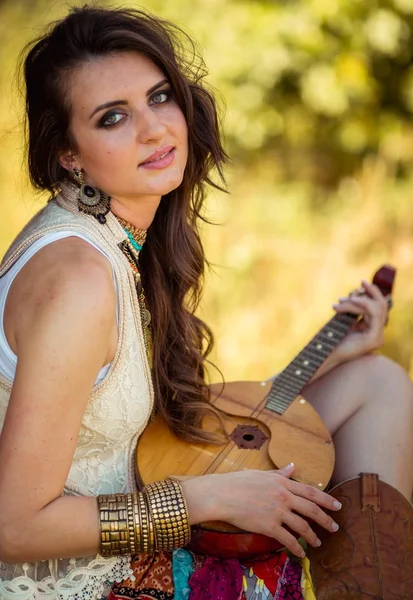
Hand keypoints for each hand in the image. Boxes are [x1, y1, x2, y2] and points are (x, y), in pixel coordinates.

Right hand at [183, 463, 340, 556]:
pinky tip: (300, 553)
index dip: (326, 500)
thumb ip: (280, 473)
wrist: (223, 494)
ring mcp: (278, 512)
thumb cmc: (238, 482)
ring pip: (303, 526)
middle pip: (312, 509)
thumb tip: (292, 466)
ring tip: (318, 543)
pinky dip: (296, 548)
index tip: (337, 506)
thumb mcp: (261, 474)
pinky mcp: (269, 526)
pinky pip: (288, 540)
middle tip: (334, 527)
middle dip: (326, 519)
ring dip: (313, 536)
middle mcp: (284, 496)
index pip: (311, 491)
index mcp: (283, 482)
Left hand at [330, 279, 387, 363]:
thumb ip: (353, 311)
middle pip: (381, 306)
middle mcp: (378, 335)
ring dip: (355, 301)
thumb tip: (355, 295)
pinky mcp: (373, 339)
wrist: (325, 357)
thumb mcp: (344, 321)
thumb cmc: (332, 340)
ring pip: (375, 308)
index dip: (372, 294)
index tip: (361, 282)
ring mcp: (377, 338)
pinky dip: (358, 306)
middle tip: (361, 281)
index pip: (378, 308)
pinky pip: (373, 314)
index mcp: (372, 331)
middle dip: (371, 292)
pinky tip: (343, 306)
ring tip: (339, 302)